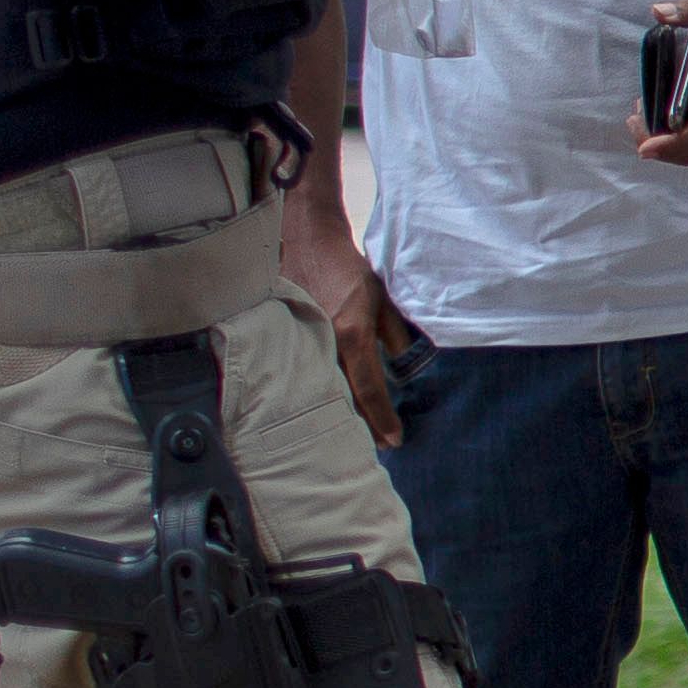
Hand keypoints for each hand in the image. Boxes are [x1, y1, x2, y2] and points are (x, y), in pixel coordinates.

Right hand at [284, 214, 415, 444]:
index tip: (394, 440)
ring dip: (335, 413)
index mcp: (351, 333)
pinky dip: (313, 394)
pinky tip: (321, 409)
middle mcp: (323, 343)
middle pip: (341, 398)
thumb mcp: (382, 300)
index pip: (370, 388)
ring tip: (352, 436)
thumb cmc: (348, 268)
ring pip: (318, 391)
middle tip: (374, 448)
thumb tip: (406, 367)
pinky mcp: (281, 340)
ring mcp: (298, 342)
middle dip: (358, 425)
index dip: (382, 418)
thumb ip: (395, 336)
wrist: (305, 238)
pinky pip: (299, 375)